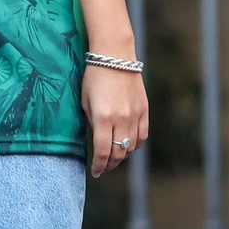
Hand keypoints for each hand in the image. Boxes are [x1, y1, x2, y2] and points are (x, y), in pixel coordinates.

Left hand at [81, 63, 148, 177]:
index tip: (95, 172)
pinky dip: (135, 144)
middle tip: (103, 168)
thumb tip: (97, 140)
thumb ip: (91, 123)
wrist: (115, 55)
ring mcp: (135, 114)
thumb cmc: (94, 76)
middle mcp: (121, 118)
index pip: (102, 151)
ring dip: (122, 155)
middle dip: (109, 164)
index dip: (98, 165)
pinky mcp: (144, 109)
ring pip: (131, 146)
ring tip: (114, 158)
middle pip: (118, 152)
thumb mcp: (85, 100)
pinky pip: (142, 135)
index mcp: (103, 117)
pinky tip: (127, 145)